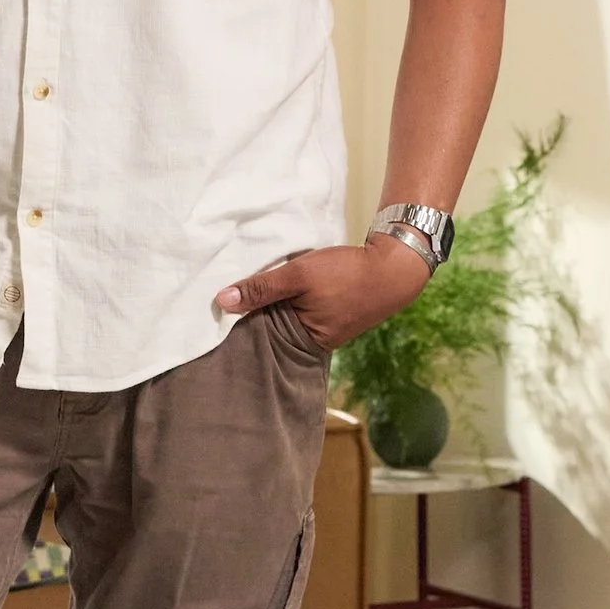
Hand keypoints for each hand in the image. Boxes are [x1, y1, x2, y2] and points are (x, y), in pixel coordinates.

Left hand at [215, 238, 429, 351]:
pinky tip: (277, 287)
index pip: (260, 336)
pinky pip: (301, 310)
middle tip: (223, 300)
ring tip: (246, 290)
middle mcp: (313, 341)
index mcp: (303, 341)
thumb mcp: (299, 276)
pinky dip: (289, 299)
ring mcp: (325, 329)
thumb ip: (262, 288)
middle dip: (252, 315)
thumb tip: (221, 301)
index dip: (239, 323)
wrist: (395, 267)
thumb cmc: (347, 273)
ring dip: (271, 304)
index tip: (214, 313)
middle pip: (272, 329)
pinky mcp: (332, 314)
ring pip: (286, 317)